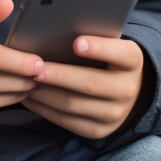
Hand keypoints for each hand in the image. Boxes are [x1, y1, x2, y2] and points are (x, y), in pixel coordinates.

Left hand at [22, 36, 145, 138]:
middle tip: (35, 69)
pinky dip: (45, 110)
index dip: (99, 48)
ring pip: (74, 104)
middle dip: (59, 75)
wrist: (126, 91)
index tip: (76, 42)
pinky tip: (30, 98)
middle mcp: (128, 89)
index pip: (122, 53)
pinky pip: (67, 122)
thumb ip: (91, 39)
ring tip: (26, 82)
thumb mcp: (109, 45)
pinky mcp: (99, 130)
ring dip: (46, 94)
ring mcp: (115, 113)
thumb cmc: (107, 59)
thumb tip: (56, 31)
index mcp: (133, 61)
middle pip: (90, 83)